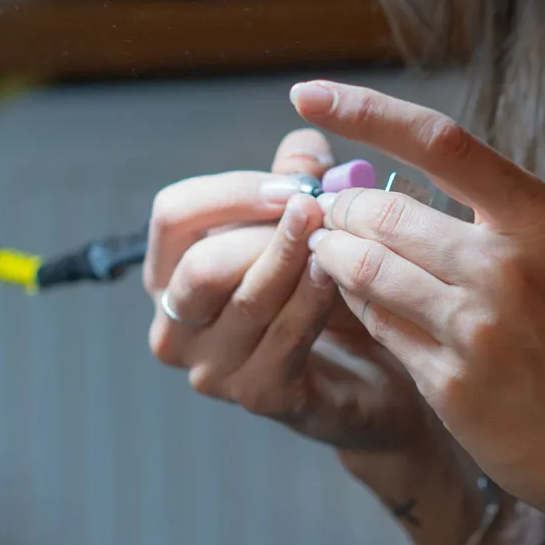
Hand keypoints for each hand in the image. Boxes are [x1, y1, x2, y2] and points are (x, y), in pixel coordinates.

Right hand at [143, 129, 432, 452]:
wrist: (373, 374)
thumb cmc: (325, 289)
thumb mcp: (306, 223)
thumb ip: (298, 180)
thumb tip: (306, 148)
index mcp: (171, 272)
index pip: (173, 214)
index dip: (233, 191)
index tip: (295, 183)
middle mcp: (176, 325)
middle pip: (200, 265)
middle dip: (265, 230)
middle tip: (319, 208)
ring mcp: (212, 369)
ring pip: (248, 301)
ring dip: (295, 259)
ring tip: (336, 230)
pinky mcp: (259, 395)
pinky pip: (286, 337)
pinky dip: (314, 299)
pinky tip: (341, 275)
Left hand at [292, 80, 544, 544]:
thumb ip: (487, 220)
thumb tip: (388, 183)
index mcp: (539, 217)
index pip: (436, 139)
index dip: (362, 109)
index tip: (308, 95)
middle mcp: (506, 264)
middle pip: (381, 210)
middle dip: (341, 211)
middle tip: (331, 215)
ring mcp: (476, 328)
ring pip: (362, 269)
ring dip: (336, 257)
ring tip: (333, 254)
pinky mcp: (451, 385)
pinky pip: (376, 329)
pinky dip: (360, 311)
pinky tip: (367, 308)